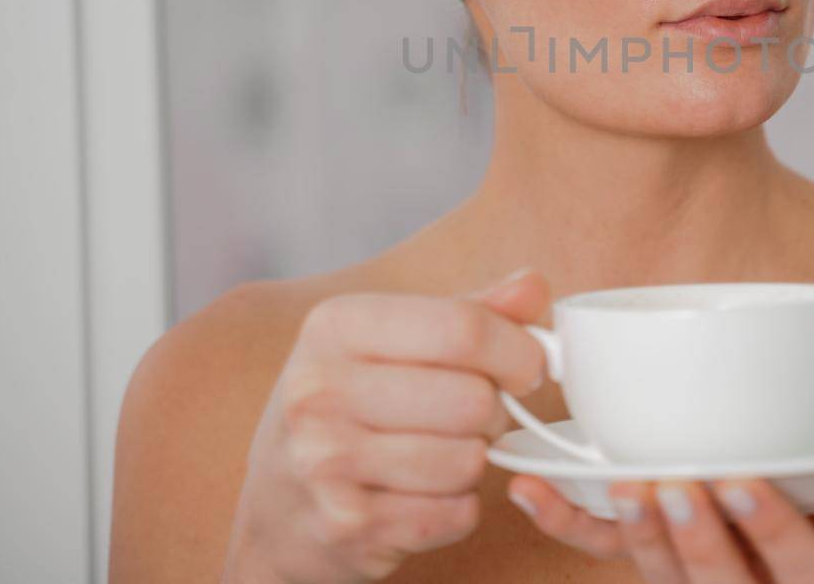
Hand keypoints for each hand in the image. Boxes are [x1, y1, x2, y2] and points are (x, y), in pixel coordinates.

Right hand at [221, 268, 549, 583]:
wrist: (279, 505)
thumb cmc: (350, 406)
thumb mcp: (393, 341)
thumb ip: (470, 311)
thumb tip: (533, 288)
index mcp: (336, 326)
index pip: (464, 328)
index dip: (518, 351)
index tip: (528, 366)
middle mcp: (320, 389)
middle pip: (474, 399)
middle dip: (494, 412)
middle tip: (474, 416)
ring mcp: (325, 462)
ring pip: (468, 460)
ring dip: (473, 461)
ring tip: (441, 452)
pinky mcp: (346, 526)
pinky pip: (456, 513)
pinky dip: (458, 508)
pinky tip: (424, 494)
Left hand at [507, 445, 813, 583]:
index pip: (799, 567)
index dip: (769, 530)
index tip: (741, 478)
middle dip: (697, 540)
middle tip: (672, 484)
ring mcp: (697, 580)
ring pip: (663, 577)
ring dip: (633, 536)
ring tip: (618, 485)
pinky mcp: (655, 564)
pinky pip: (604, 556)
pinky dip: (564, 524)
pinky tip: (529, 489)